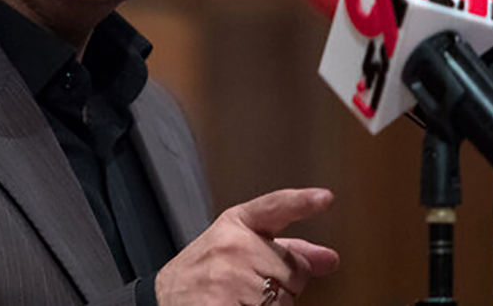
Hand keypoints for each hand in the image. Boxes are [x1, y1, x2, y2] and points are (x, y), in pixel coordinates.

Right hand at [154, 188, 338, 304]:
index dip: (302, 202)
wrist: (164, 300)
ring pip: (285, 299)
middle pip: (293, 270)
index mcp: (235, 225)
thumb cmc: (202, 275)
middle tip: (250, 285)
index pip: (274, 207)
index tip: (324, 198)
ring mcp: (227, 276)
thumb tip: (328, 259)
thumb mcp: (237, 251)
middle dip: (282, 284)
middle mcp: (231, 246)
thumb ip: (286, 251)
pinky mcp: (223, 304)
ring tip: (240, 299)